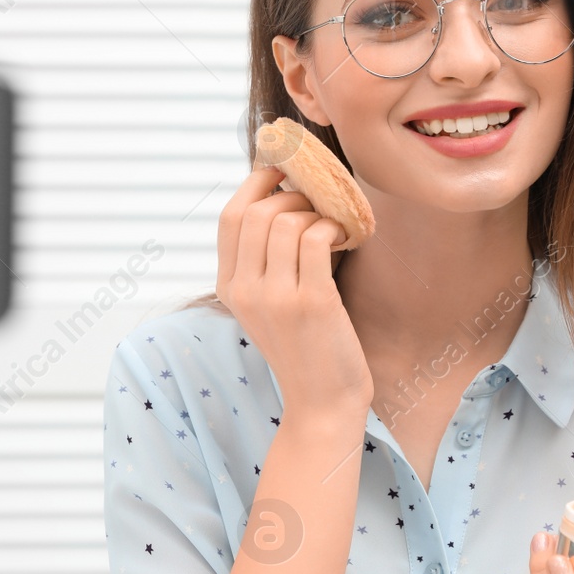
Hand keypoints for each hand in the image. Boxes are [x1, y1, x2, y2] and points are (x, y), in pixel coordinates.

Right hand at [215, 166, 371, 419]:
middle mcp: (245, 291)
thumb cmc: (304, 347)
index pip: (230, 217)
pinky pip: (316, 239)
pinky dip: (333, 228)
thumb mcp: (266, 305)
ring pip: (287, 221)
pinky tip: (344, 239)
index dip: (255, 183)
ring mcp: (276, 298)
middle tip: (318, 202)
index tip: (281, 171)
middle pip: (256, 212)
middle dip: (291, 195)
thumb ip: (263, 262)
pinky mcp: (311, 303)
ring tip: (333, 226)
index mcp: (229, 288)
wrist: (322, 402)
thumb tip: (283, 198)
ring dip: (316, 212)